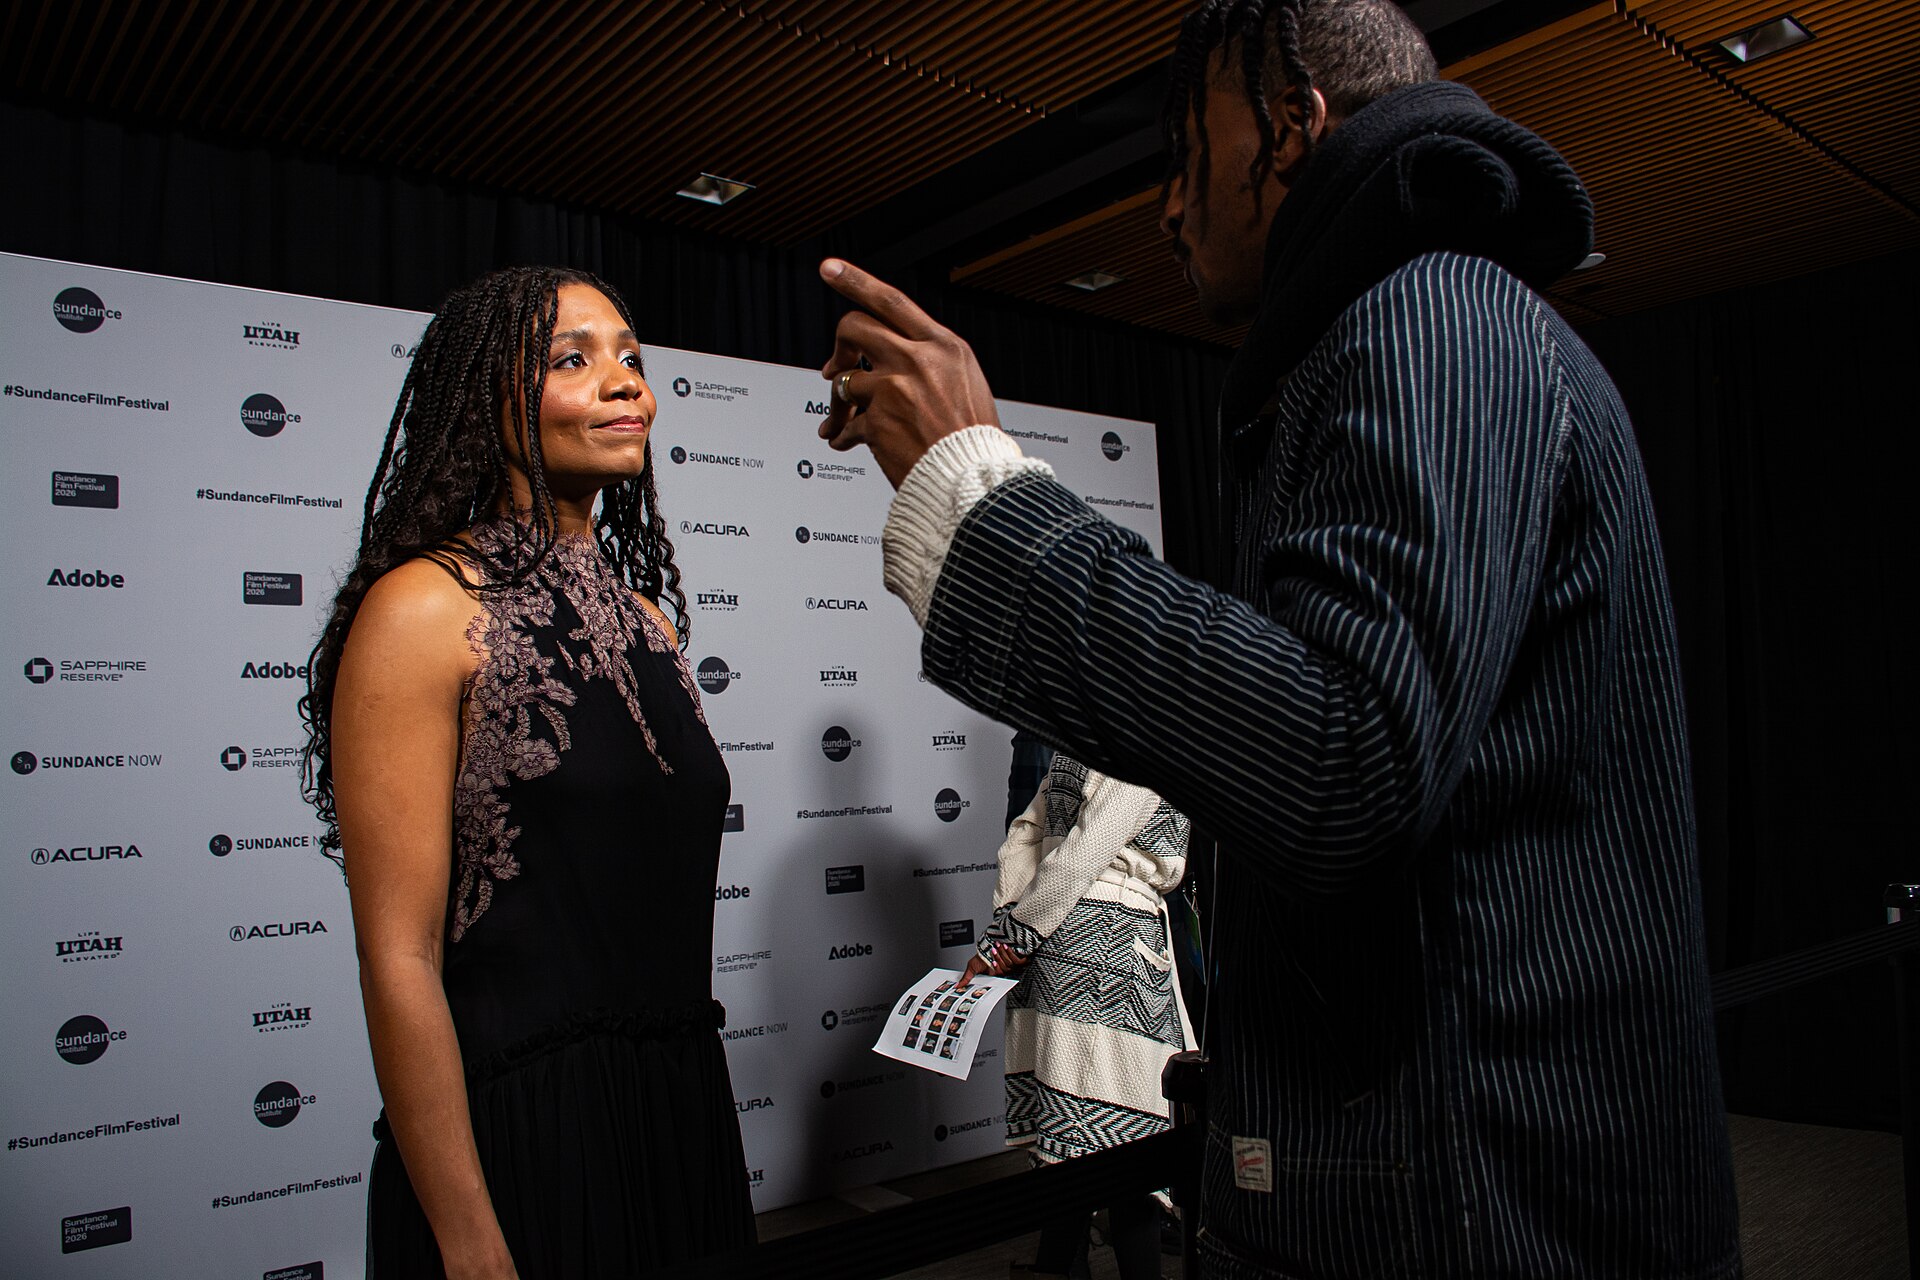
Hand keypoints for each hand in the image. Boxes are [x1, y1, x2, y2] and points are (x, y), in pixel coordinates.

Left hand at [816, 259, 999, 487]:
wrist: (974, 480)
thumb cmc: (972, 438)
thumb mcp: (964, 381)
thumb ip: (927, 360)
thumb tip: (887, 353)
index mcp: (943, 346)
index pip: (892, 301)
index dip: (856, 281)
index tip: (830, 268)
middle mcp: (918, 361)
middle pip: (856, 328)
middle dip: (838, 346)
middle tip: (834, 367)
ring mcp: (896, 390)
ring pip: (844, 381)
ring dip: (839, 404)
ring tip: (843, 420)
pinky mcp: (878, 422)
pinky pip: (847, 424)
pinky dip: (845, 436)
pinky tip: (852, 442)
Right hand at [957, 944, 1028, 986]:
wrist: (990, 943)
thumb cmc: (982, 955)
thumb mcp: (972, 966)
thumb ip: (966, 977)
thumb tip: (957, 986)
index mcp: (994, 976)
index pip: (998, 980)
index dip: (995, 970)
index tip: (992, 963)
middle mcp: (1003, 972)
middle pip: (1004, 970)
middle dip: (998, 958)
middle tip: (993, 951)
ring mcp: (1011, 968)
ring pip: (1009, 964)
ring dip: (1002, 953)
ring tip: (997, 946)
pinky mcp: (1018, 962)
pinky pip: (1017, 961)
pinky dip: (1010, 952)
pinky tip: (1006, 946)